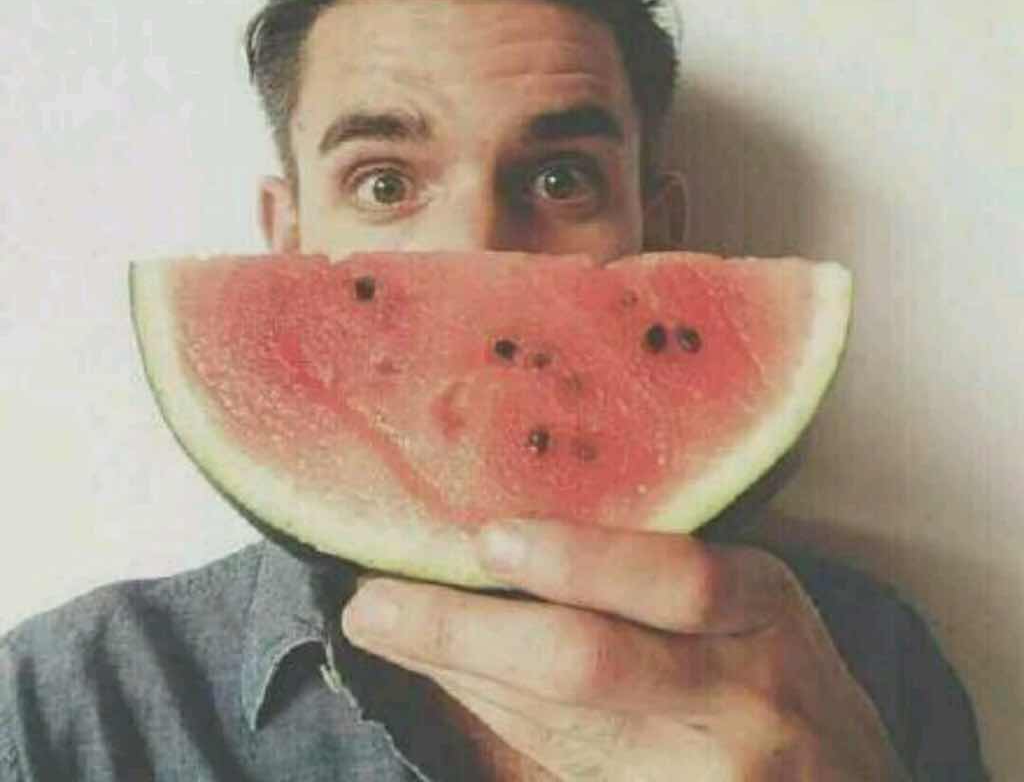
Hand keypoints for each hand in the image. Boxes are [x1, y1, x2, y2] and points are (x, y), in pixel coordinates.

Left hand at [341, 520, 909, 780]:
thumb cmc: (774, 669)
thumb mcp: (748, 605)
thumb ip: (652, 576)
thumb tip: (509, 532)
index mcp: (765, 610)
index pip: (678, 579)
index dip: (580, 558)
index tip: (486, 535)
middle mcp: (745, 696)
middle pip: (594, 663)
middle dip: (469, 630)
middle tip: (375, 599)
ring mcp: (712, 775)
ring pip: (559, 730)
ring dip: (459, 678)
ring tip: (387, 628)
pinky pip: (557, 775)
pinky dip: (491, 731)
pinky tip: (444, 690)